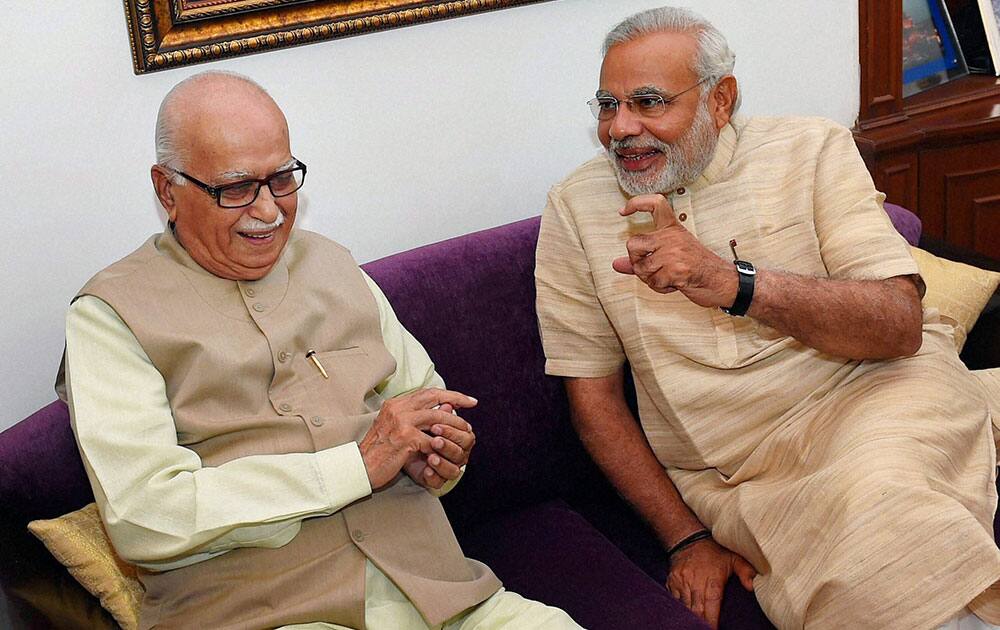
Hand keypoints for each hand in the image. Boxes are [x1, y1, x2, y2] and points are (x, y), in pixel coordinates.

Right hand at [359, 389, 476, 489]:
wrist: (360, 467)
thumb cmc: (379, 450)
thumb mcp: (394, 427)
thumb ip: (413, 416)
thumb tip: (443, 409)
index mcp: (395, 403)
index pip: (426, 392)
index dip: (448, 393)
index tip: (465, 398)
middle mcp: (397, 408)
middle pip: (434, 398)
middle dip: (457, 400)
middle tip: (472, 404)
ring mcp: (401, 422)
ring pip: (437, 419)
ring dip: (454, 426)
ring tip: (466, 431)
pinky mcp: (406, 438)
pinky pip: (432, 440)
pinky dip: (441, 447)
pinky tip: (447, 451)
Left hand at [403, 403, 476, 488]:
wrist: (397, 449)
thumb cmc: (416, 432)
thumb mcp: (424, 421)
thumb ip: (437, 414)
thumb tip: (447, 405)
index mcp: (459, 439)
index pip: (465, 435)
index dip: (452, 430)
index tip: (435, 425)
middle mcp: (457, 454)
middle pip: (461, 453)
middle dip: (448, 446)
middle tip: (434, 440)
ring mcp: (446, 468)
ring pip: (453, 470)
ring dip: (442, 462)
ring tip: (431, 457)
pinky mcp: (435, 480)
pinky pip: (439, 482)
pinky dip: (434, 476)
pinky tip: (427, 470)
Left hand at [611, 194, 737, 307]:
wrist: (722, 281)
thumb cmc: (697, 267)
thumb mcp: (670, 257)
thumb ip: (642, 258)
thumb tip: (615, 264)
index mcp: (673, 229)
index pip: (655, 204)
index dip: (636, 203)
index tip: (623, 211)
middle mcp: (673, 237)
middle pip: (632, 244)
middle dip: (635, 261)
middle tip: (649, 267)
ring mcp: (675, 253)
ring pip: (641, 267)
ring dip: (649, 279)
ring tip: (666, 277)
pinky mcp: (677, 270)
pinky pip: (653, 282)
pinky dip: (660, 288)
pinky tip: (673, 284)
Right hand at [667, 537, 755, 628]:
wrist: (688, 538)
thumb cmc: (714, 551)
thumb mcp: (733, 557)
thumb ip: (745, 571)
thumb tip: (752, 586)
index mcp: (712, 579)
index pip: (711, 605)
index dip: (712, 621)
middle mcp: (694, 581)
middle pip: (696, 610)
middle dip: (701, 623)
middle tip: (706, 628)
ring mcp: (680, 582)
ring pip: (684, 607)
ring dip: (690, 616)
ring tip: (696, 624)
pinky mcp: (671, 582)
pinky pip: (674, 600)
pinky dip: (680, 608)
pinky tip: (685, 613)